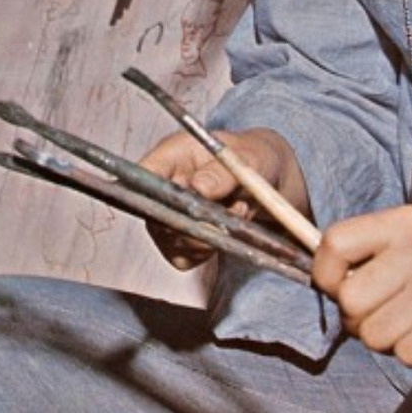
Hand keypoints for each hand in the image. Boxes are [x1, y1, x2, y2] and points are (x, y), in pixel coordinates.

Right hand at [137, 127, 304, 270]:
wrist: (268, 176)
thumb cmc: (256, 157)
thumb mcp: (251, 157)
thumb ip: (224, 172)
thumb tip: (199, 186)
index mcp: (173, 154)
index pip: (142, 173)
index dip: (150, 192)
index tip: (183, 205)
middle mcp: (163, 185)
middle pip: (154, 214)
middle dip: (194, 221)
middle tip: (231, 211)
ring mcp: (167, 214)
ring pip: (170, 240)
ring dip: (208, 235)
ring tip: (237, 211)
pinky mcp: (179, 240)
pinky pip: (183, 258)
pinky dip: (208, 251)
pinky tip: (227, 231)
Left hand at [311, 206, 411, 367]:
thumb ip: (370, 258)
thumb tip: (325, 286)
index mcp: (408, 221)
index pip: (335, 242)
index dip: (328, 276)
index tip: (345, 290)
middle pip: (351, 300)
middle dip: (362, 321)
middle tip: (392, 316)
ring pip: (375, 334)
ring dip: (392, 341)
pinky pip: (407, 354)